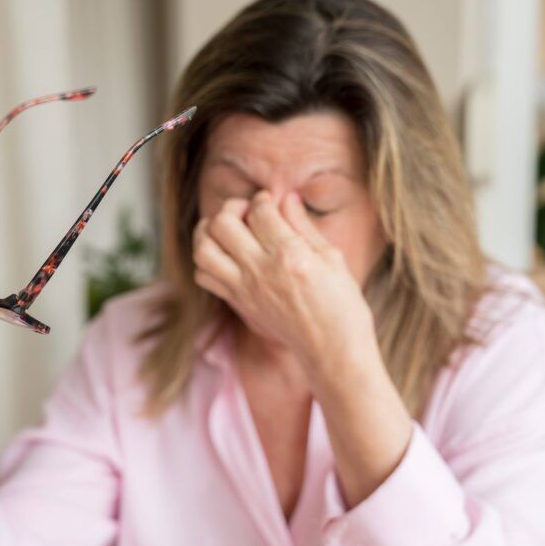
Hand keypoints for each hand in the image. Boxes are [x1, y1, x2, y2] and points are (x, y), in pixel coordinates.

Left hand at [192, 190, 376, 374]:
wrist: (331, 348)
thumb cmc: (341, 303)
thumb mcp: (331, 257)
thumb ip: (303, 225)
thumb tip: (286, 197)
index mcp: (289, 254)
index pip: (259, 209)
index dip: (263, 198)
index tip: (271, 203)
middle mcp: (261, 270)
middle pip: (223, 223)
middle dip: (232, 208)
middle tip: (246, 212)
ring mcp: (245, 288)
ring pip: (203, 249)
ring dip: (209, 232)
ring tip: (226, 229)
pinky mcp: (238, 303)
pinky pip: (204, 275)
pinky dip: (207, 260)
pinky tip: (225, 256)